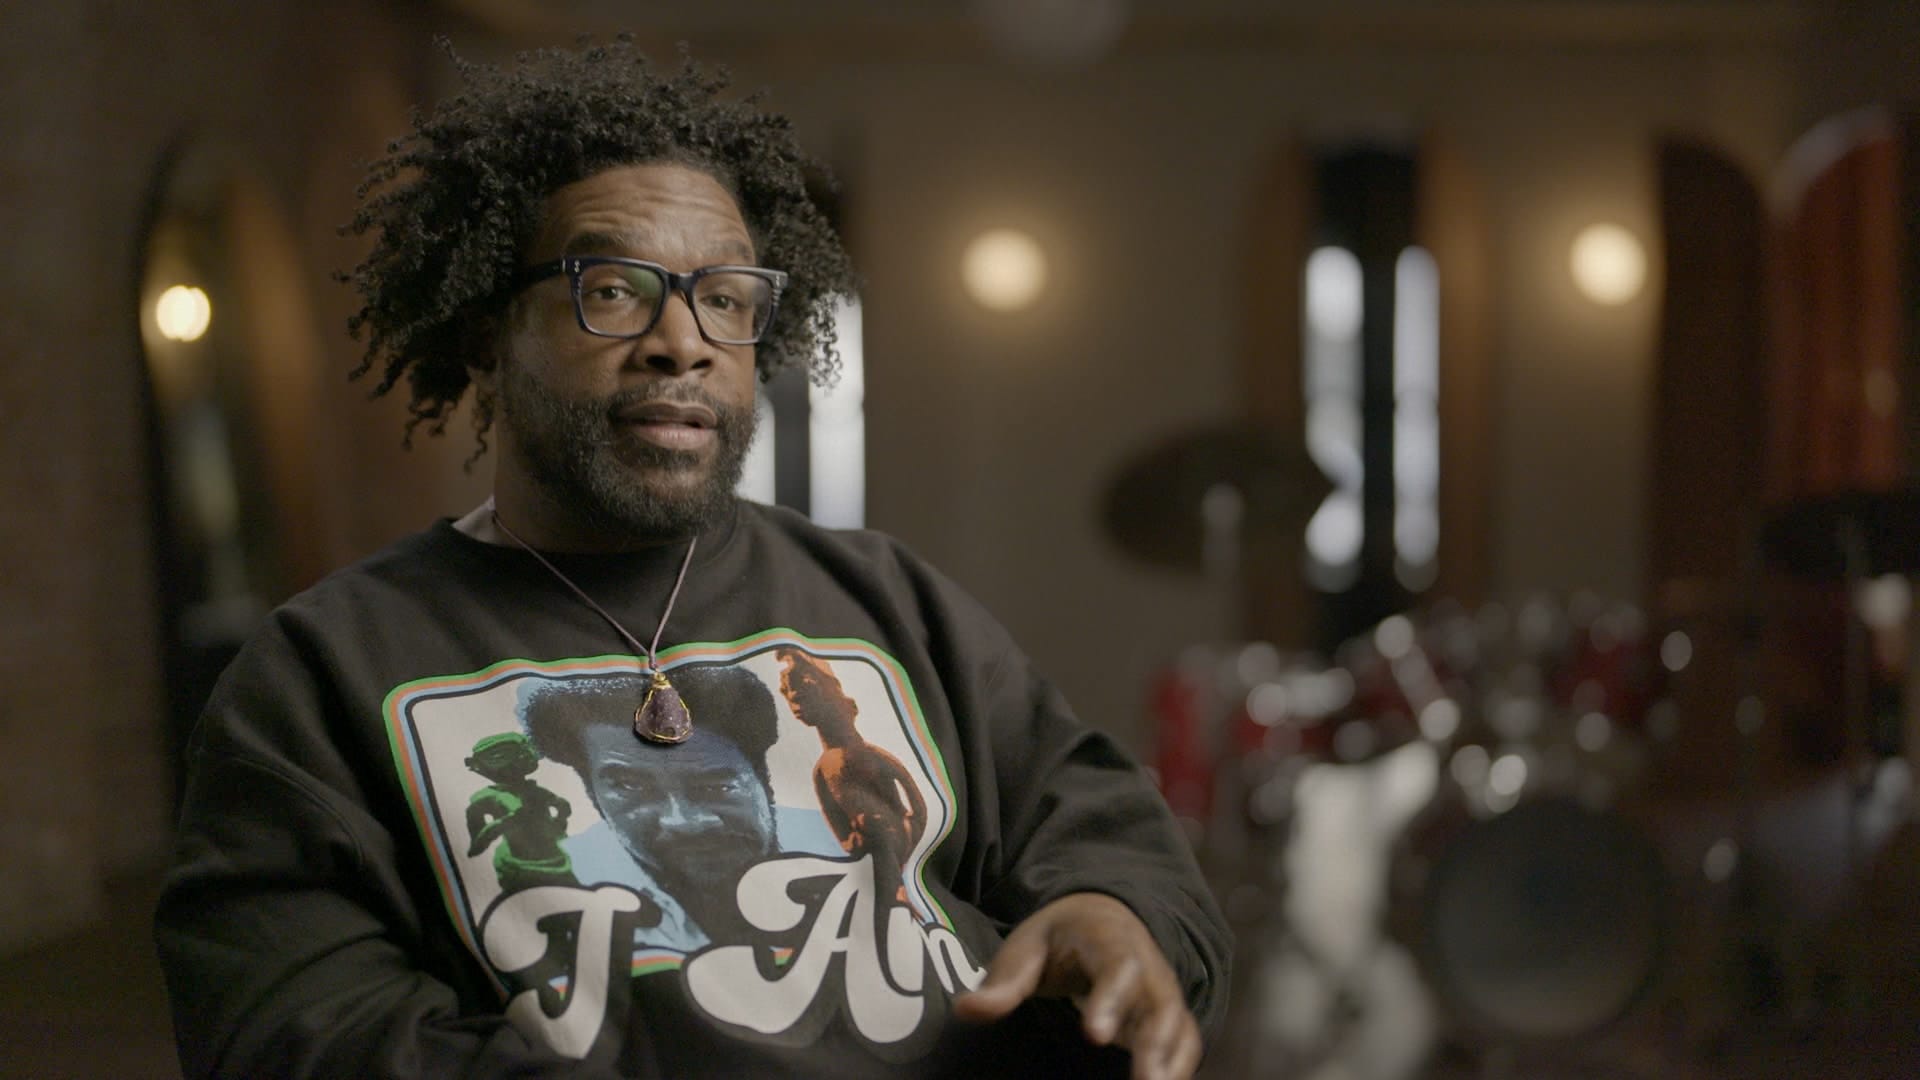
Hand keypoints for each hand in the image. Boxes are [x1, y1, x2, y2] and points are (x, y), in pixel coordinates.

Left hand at [953, 892, 1201, 1079]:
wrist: (1104, 920)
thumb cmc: (1060, 938)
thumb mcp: (1028, 946)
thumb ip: (1004, 981)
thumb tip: (965, 1011)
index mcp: (1110, 942)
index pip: (1117, 969)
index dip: (1110, 1002)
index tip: (1094, 1036)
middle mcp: (1148, 968)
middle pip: (1160, 1006)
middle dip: (1153, 1046)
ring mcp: (1163, 995)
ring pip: (1178, 1031)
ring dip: (1170, 1067)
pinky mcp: (1171, 1021)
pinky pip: (1185, 1048)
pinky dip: (1178, 1072)